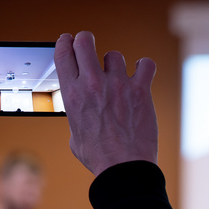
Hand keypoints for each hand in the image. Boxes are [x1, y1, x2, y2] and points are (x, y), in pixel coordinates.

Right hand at [54, 32, 157, 176]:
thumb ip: (77, 116)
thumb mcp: (75, 135)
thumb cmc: (99, 157)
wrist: (123, 168)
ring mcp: (117, 85)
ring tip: (119, 78)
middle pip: (84, 41)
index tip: (68, 41)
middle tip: (89, 46)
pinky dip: (144, 68)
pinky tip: (141, 75)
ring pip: (114, 55)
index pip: (62, 53)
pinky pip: (145, 65)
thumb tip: (81, 112)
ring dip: (115, 65)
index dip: (65, 42)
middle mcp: (92, 85)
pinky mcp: (139, 90)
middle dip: (85, 40)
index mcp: (72, 95)